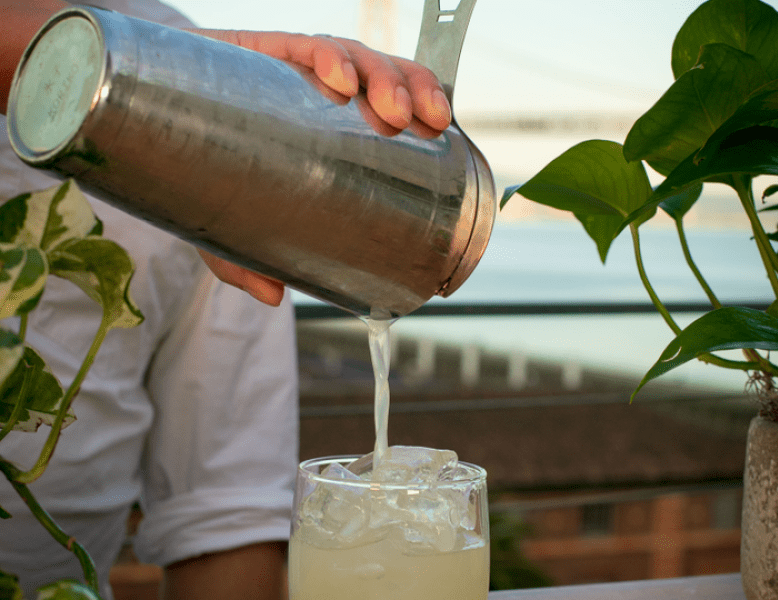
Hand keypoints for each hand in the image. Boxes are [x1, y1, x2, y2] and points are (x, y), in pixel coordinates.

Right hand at [191, 30, 452, 303]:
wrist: (147, 115)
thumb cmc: (206, 165)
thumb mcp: (230, 221)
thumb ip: (249, 259)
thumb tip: (273, 298)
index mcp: (331, 121)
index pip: (388, 103)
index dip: (422, 106)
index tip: (443, 129)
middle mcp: (319, 91)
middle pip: (381, 77)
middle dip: (412, 92)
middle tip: (422, 123)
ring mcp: (291, 69)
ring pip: (353, 57)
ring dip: (380, 75)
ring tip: (391, 107)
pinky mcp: (257, 52)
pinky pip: (301, 46)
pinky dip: (326, 57)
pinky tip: (337, 76)